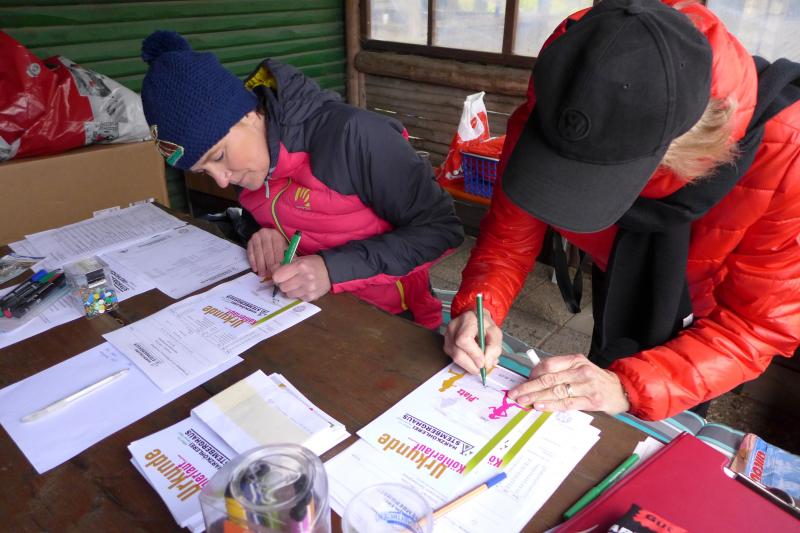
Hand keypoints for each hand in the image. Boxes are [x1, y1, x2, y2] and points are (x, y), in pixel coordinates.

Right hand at [247, 228, 286, 277]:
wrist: (266, 236)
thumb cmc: (277, 244)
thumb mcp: (284, 246)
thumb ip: (287, 254)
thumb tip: (291, 265)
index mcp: (276, 235)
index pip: (277, 247)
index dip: (278, 259)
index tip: (279, 269)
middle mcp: (265, 234)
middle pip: (267, 251)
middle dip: (269, 264)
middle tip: (270, 274)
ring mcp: (256, 237)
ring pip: (258, 253)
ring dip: (260, 265)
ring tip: (262, 274)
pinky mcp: (249, 242)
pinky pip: (250, 253)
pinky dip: (253, 262)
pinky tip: (255, 269)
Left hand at [272, 255, 331, 300]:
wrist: (330, 271)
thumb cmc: (312, 264)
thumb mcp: (299, 259)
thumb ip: (284, 265)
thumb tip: (271, 271)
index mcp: (300, 266)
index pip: (278, 277)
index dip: (276, 276)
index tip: (280, 275)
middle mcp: (305, 278)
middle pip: (282, 287)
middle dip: (283, 283)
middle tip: (288, 280)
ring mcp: (309, 289)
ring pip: (288, 294)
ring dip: (290, 290)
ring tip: (296, 284)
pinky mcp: (311, 297)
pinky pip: (297, 298)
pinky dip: (298, 294)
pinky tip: (303, 288)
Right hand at [443, 310, 502, 374]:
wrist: (475, 320)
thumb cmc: (485, 326)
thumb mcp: (496, 334)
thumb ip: (494, 348)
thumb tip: (486, 364)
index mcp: (467, 320)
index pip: (464, 340)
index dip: (473, 354)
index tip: (483, 362)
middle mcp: (453, 327)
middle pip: (457, 352)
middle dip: (471, 364)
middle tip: (482, 367)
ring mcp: (447, 337)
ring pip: (455, 358)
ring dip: (469, 365)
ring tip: (479, 362)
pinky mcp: (446, 345)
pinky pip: (454, 359)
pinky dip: (465, 363)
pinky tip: (472, 359)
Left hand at [507, 354, 629, 413]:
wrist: (619, 389)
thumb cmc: (594, 379)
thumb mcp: (578, 368)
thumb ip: (559, 371)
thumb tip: (533, 378)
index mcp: (575, 360)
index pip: (549, 364)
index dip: (533, 373)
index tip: (523, 381)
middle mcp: (581, 371)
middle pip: (549, 378)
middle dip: (528, 387)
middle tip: (515, 393)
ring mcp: (587, 386)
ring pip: (556, 391)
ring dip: (536, 397)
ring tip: (523, 401)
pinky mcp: (592, 401)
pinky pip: (566, 403)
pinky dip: (551, 405)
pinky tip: (540, 406)